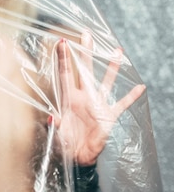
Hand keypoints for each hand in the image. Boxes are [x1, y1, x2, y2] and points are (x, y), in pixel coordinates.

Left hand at [52, 34, 145, 165]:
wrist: (78, 157)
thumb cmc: (65, 144)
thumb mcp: (58, 135)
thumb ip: (56, 126)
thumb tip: (52, 118)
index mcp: (68, 100)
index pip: (65, 75)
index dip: (63, 60)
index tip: (61, 42)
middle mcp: (83, 97)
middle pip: (84, 71)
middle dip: (85, 52)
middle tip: (86, 34)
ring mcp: (97, 105)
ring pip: (106, 82)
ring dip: (112, 67)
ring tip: (118, 50)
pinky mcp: (108, 116)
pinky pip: (121, 104)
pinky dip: (130, 97)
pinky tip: (140, 87)